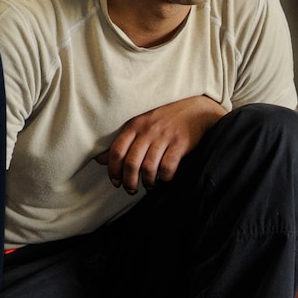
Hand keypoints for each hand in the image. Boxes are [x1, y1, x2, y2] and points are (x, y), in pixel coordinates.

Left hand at [105, 95, 226, 192]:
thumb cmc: (165, 119)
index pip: (117, 151)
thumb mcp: (141, 124)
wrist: (196, 108)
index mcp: (135, 125)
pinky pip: (168, 167)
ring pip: (148, 168)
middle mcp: (148, 130)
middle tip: (131, 189)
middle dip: (129, 181)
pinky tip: (165, 178)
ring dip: (147, 182)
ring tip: (149, 186)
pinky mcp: (181, 143)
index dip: (114, 171)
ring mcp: (165, 136)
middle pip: (131, 163)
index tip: (116, 182)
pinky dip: (165, 177)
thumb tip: (100, 160)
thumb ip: (122, 141)